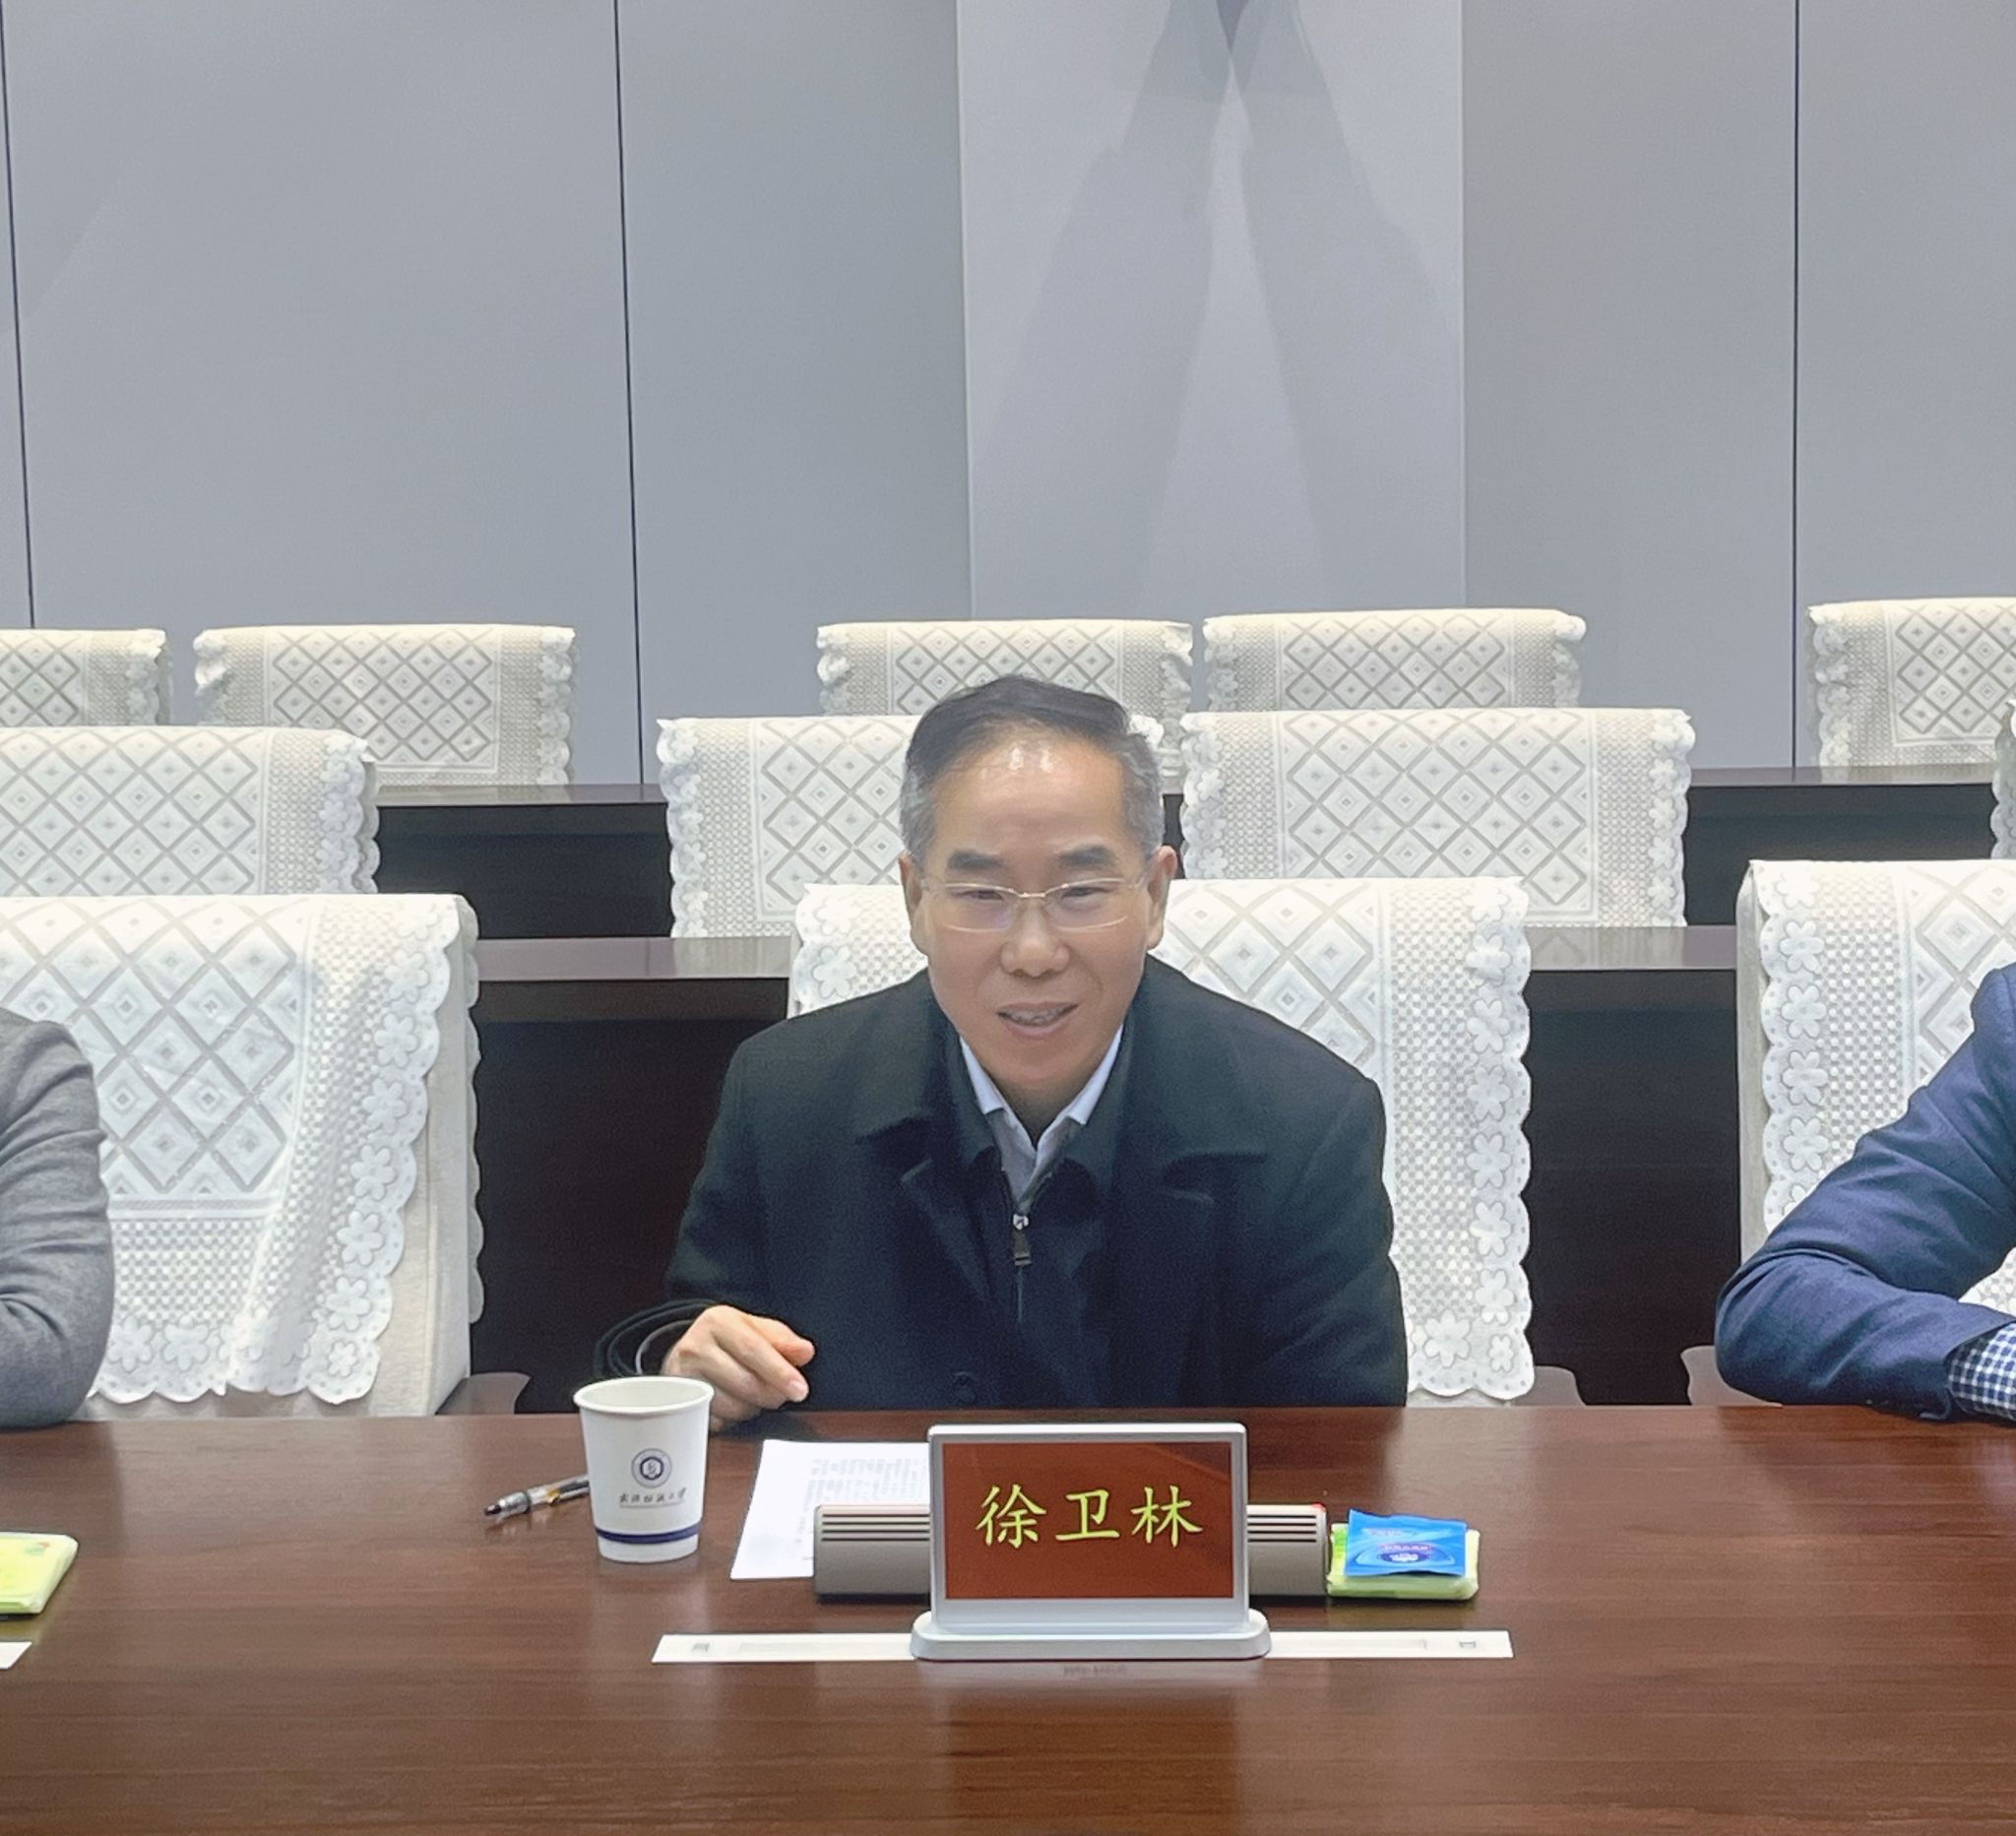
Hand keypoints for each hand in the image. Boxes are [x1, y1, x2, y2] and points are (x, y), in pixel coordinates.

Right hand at [664, 1306, 815, 1431]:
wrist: (687, 1352)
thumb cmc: (726, 1341)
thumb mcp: (754, 1329)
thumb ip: (782, 1340)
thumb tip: (804, 1352)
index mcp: (718, 1321)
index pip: (754, 1349)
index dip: (780, 1372)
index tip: (799, 1389)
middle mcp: (695, 1346)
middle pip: (745, 1382)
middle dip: (771, 1394)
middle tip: (780, 1395)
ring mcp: (684, 1377)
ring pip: (732, 1406)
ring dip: (752, 1407)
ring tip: (752, 1394)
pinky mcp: (680, 1403)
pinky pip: (717, 1421)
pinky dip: (732, 1418)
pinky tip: (733, 1403)